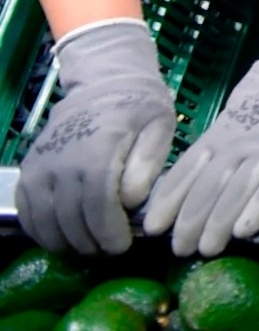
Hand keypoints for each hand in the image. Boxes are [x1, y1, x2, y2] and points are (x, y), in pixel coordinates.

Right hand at [19, 20, 174, 256]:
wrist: (103, 81)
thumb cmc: (138, 106)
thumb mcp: (159, 127)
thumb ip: (147, 164)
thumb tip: (130, 200)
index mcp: (96, 152)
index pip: (98, 206)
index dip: (109, 232)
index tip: (123, 246)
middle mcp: (60, 163)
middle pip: (71, 219)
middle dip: (91, 242)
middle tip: (109, 249)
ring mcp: (39, 168)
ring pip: (46, 221)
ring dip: (67, 242)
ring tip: (90, 247)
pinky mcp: (27, 171)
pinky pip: (27, 211)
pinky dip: (41, 231)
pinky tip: (61, 238)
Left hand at [143, 0, 258, 255]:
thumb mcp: (248, 97)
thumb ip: (232, 129)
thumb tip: (214, 155)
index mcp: (226, 126)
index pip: (188, 169)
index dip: (169, 199)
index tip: (152, 225)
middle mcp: (242, 140)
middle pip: (207, 187)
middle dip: (189, 221)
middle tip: (178, 249)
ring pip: (237, 191)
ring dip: (218, 223)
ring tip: (206, 249)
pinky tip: (246, 230)